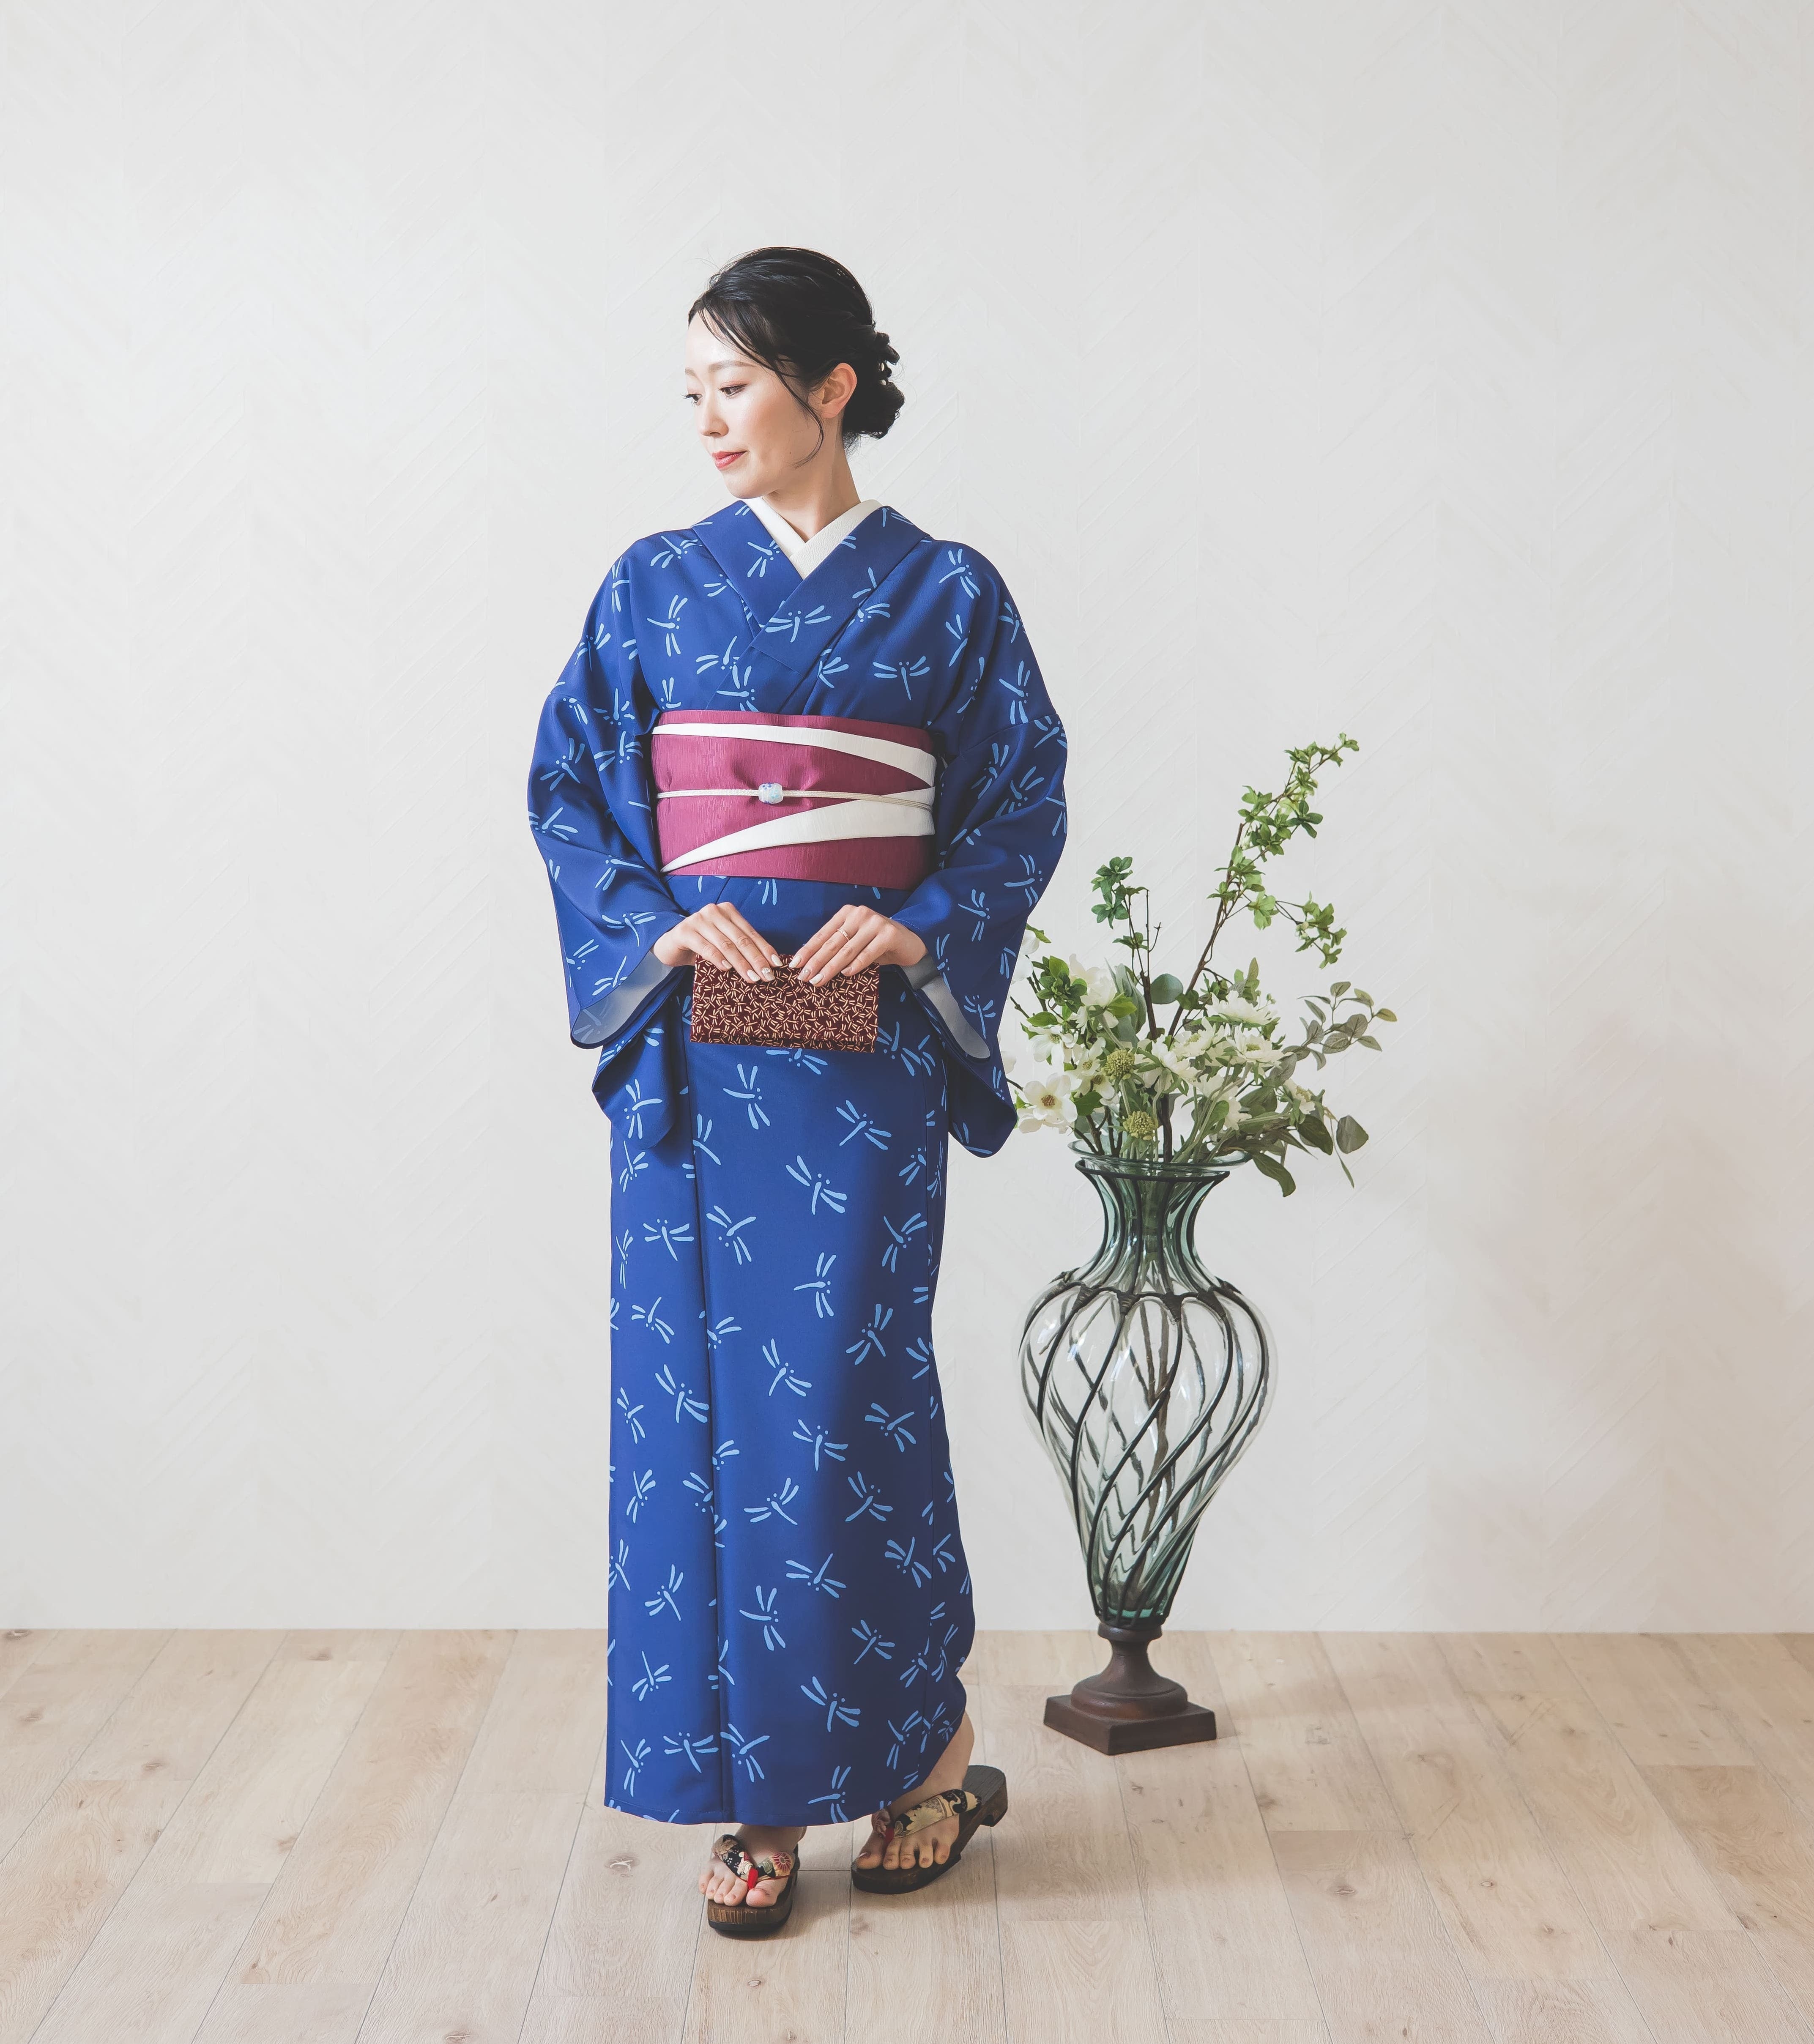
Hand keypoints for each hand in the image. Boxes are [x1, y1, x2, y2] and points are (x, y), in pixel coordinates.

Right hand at [653, 903, 780, 980]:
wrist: (670, 943)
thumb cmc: (701, 945)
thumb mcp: (722, 943)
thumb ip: (739, 948)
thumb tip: (766, 966)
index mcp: (728, 911)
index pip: (751, 932)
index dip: (765, 949)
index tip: (777, 965)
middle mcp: (715, 911)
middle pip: (741, 939)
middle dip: (756, 959)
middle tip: (767, 976)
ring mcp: (699, 919)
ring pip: (726, 944)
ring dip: (741, 963)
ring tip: (752, 978)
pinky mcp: (685, 931)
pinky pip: (706, 947)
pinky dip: (718, 959)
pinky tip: (727, 969)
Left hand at [789, 904, 926, 984]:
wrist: (909, 942)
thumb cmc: (876, 944)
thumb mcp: (855, 941)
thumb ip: (837, 947)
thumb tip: (809, 964)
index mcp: (847, 913)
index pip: (823, 934)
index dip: (808, 950)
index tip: (795, 965)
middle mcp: (860, 914)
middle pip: (833, 942)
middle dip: (816, 962)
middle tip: (804, 978)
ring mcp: (875, 922)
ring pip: (847, 949)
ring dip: (831, 967)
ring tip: (818, 981)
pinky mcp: (889, 934)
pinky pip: (868, 954)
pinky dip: (856, 965)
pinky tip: (845, 975)